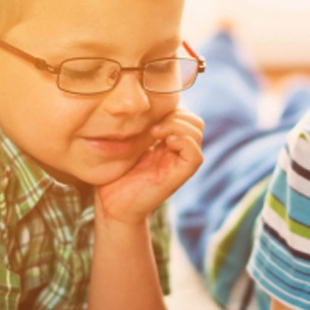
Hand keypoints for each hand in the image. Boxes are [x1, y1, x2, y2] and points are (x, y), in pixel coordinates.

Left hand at [96, 108, 202, 225]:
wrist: (111, 204)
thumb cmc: (113, 176)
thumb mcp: (124, 144)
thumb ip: (136, 126)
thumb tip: (139, 105)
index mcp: (166, 142)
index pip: (185, 115)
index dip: (172, 107)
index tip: (149, 115)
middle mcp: (177, 152)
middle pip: (195, 122)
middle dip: (176, 114)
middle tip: (153, 125)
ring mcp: (179, 163)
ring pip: (197, 133)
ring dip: (177, 125)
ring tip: (155, 132)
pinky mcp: (179, 176)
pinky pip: (195, 155)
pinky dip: (184, 142)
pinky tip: (164, 142)